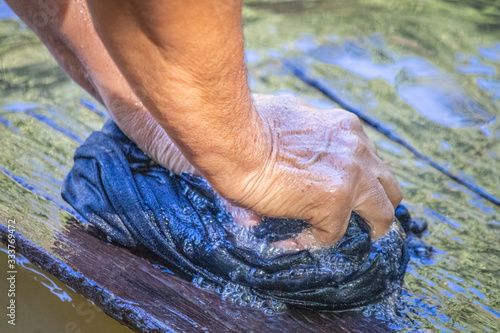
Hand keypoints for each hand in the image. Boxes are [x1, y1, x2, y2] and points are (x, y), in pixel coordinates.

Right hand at [227, 94, 402, 247]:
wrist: (234, 139)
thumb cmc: (246, 126)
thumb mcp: (284, 117)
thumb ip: (297, 135)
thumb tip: (285, 155)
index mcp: (343, 127)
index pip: (366, 160)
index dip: (353, 180)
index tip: (330, 192)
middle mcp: (356, 148)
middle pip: (388, 184)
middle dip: (378, 203)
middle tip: (364, 218)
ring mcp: (351, 174)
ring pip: (382, 212)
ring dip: (366, 227)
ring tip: (346, 237)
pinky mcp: (335, 200)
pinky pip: (333, 233)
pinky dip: (313, 240)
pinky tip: (291, 238)